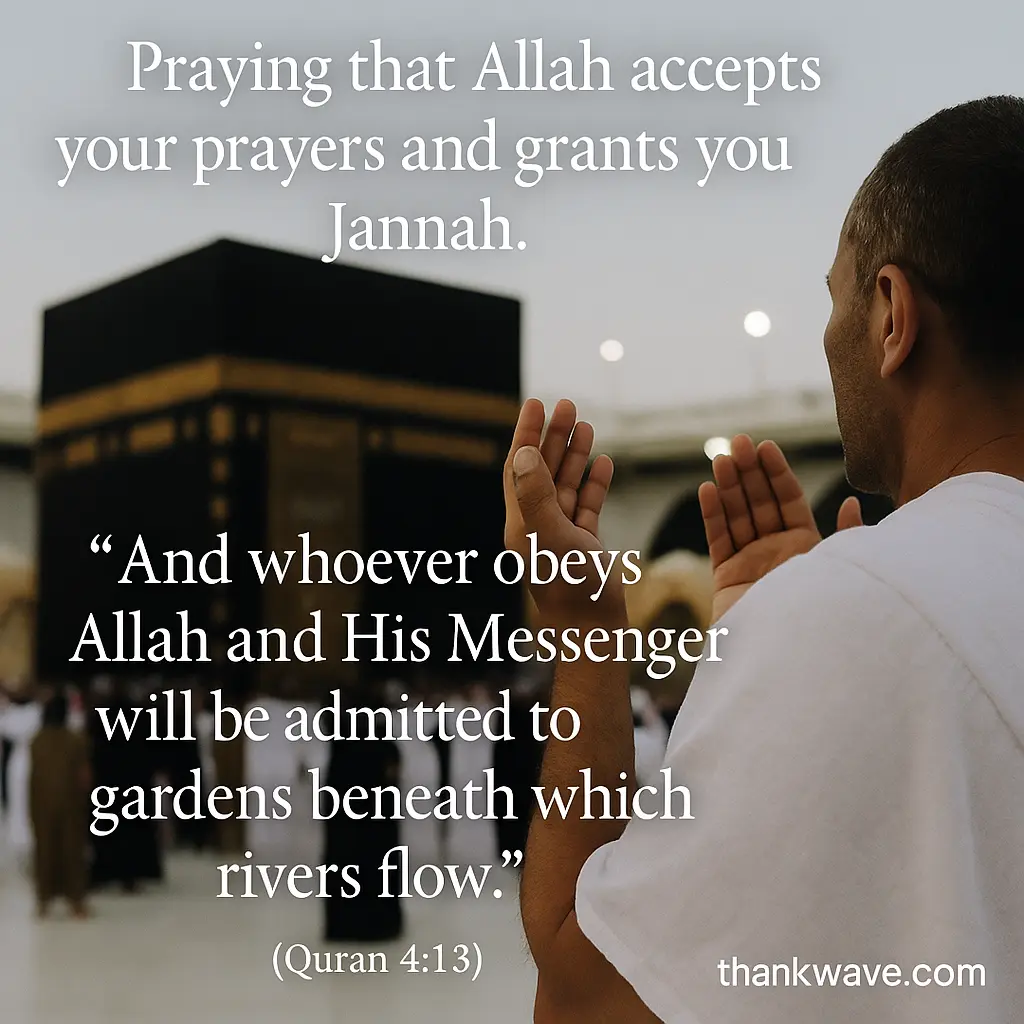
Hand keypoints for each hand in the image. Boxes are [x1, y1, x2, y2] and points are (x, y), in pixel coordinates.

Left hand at [503, 398, 621, 622]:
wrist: (593, 630)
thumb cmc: (571, 588)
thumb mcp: (550, 535)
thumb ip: (536, 495)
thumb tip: (523, 453)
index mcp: (521, 522)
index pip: (519, 467)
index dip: (526, 434)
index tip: (536, 404)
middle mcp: (537, 525)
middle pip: (543, 470)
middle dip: (553, 437)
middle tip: (567, 405)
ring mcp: (561, 534)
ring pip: (566, 485)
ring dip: (575, 454)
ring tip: (586, 424)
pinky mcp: (583, 545)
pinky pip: (587, 505)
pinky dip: (594, 483)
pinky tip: (604, 462)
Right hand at [698, 435, 861, 620]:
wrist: (793, 658)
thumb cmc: (824, 614)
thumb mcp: (842, 568)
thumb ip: (845, 536)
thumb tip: (852, 502)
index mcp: (806, 546)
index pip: (788, 500)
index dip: (777, 472)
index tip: (766, 446)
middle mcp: (777, 552)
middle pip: (760, 503)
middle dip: (749, 471)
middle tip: (738, 441)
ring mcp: (750, 563)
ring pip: (737, 516)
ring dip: (729, 486)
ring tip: (722, 458)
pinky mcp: (727, 578)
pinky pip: (719, 540)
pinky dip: (713, 515)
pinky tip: (708, 489)